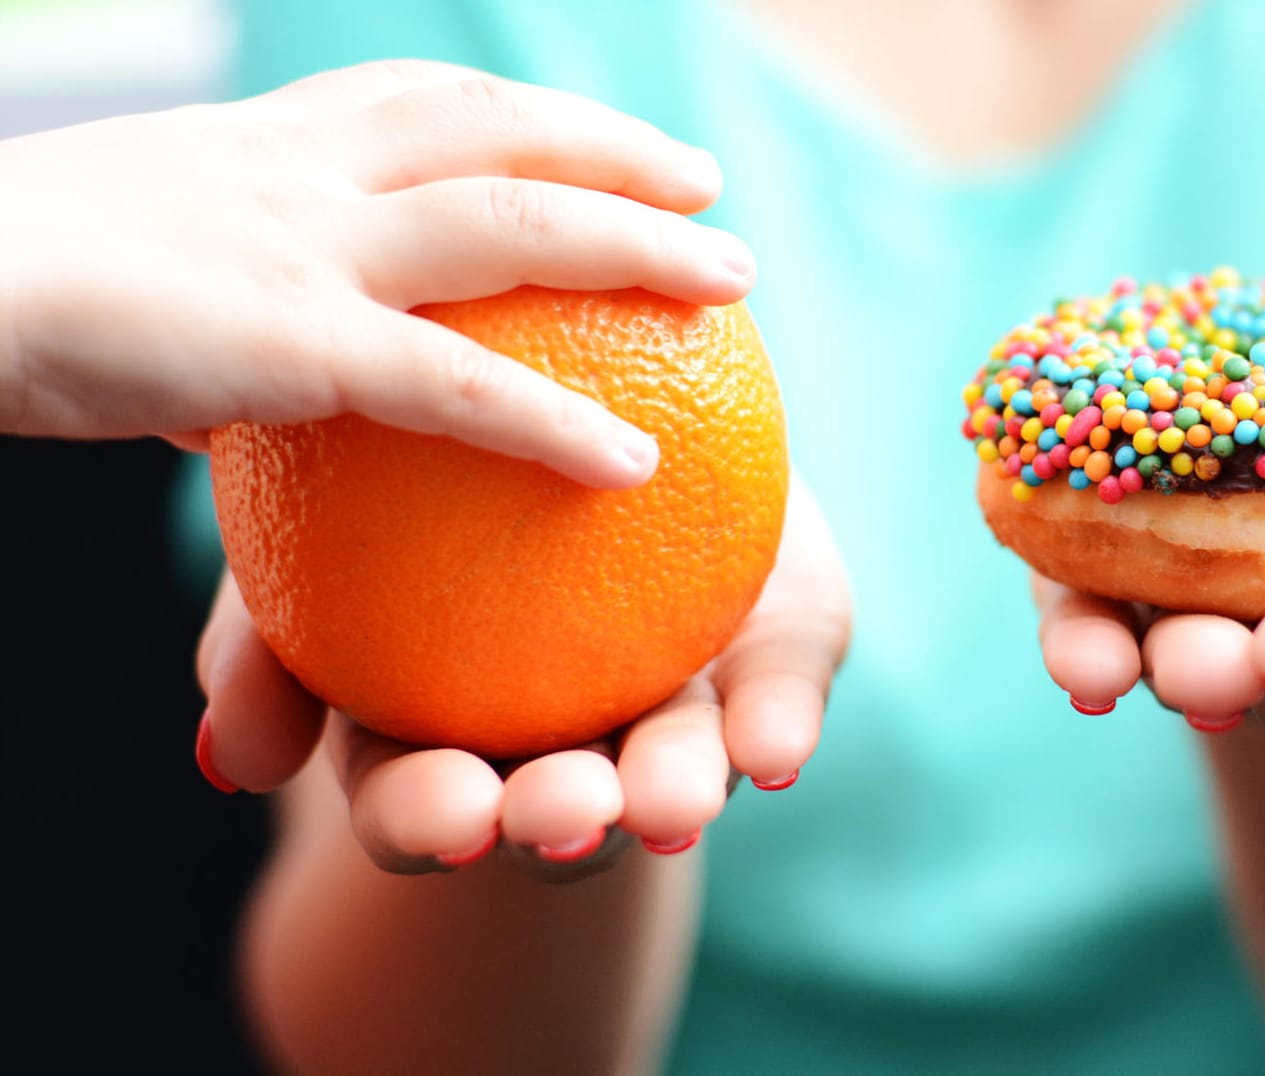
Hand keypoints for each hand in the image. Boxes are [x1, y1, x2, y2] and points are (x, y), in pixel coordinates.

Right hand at [0, 59, 753, 486]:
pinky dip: (554, 425)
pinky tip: (636, 463)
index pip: (410, 98)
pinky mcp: (291, 341)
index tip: (586, 131)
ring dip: (638, 246)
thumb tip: (215, 385)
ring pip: (512, 225)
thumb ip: (198, 309)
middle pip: (492, 131)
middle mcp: (292, 169)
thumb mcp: (115, 269)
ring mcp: (300, 244)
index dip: (513, 110)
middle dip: (610, 147)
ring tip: (733, 278)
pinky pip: (457, 389)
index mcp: (251, 146)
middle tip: (703, 180)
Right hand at [195, 477, 849, 880]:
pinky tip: (772, 748)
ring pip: (677, 765)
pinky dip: (776, 723)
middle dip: (559, 822)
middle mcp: (568, 738)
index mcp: (445, 733)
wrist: (589, 401)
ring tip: (670, 800)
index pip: (424, 798)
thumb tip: (229, 762)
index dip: (430, 820)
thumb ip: (263, 638)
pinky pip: (777, 695)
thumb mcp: (313, 532)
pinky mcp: (771, 661)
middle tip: (559, 810)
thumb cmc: (410, 478)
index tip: (446, 813)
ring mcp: (675, 706)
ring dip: (673, 790)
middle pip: (560, 803)